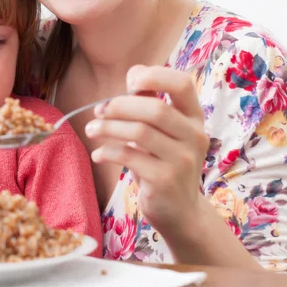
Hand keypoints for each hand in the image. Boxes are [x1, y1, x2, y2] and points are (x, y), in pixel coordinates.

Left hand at [85, 65, 208, 236]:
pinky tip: (98, 154)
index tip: (129, 83)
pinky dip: (108, 152)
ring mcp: (183, 160)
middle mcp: (194, 136)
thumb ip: (150, 103)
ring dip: (108, 128)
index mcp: (194, 116)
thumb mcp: (163, 131)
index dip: (154, 75)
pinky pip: (130, 157)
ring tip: (91, 130)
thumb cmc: (164, 161)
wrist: (180, 211)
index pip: (182, 83)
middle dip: (119, 106)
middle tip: (98, 111)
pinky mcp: (165, 181)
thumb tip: (132, 74)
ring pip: (140, 132)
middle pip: (155, 109)